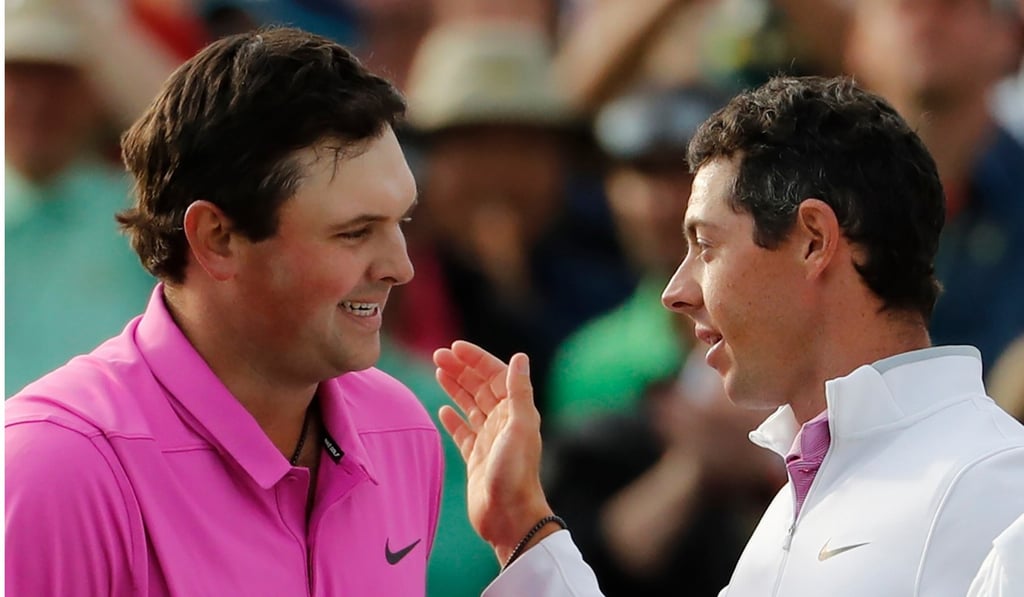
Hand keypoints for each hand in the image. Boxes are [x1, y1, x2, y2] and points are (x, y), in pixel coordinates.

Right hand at [434, 341, 554, 563]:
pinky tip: (443, 409)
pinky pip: (462, 432)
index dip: (476, 359)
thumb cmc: (515, 473)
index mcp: (515, 412)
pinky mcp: (475, 458)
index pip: (495, 376)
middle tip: (438, 355)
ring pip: (470, 405)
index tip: (455, 347)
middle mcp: (503, 423)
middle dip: (461, 369)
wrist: (508, 516)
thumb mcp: (520, 427)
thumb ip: (519, 391)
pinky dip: (453, 418)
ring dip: (456, 387)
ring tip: (439, 371)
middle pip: (480, 387)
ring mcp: (488, 440)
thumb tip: (520, 357)